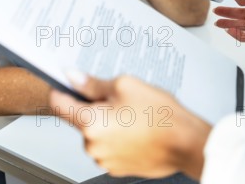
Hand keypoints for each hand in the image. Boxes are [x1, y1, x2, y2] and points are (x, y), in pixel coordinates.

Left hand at [49, 74, 210, 179]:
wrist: (186, 142)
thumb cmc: (160, 116)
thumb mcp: (125, 85)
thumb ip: (93, 84)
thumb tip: (74, 78)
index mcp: (90, 123)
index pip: (58, 104)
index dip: (60, 90)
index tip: (65, 84)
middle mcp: (93, 146)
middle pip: (79, 119)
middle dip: (93, 107)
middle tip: (117, 99)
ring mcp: (105, 160)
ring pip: (95, 134)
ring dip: (105, 123)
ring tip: (132, 115)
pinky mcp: (117, 167)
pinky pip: (108, 147)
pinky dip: (116, 137)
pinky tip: (136, 128)